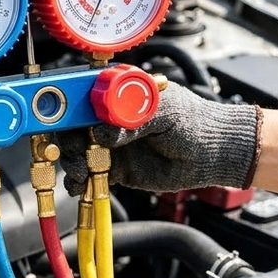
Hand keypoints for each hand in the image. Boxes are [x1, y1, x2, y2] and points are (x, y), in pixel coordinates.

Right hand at [58, 84, 262, 194]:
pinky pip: (89, 173)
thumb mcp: (166, 111)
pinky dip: (80, 181)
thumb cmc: (197, 123)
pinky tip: (81, 185)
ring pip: (76, 151)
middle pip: (71, 125)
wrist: (216, 155)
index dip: (66, 105)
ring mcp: (111, 143)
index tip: (61, 120)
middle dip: (66, 139)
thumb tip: (103, 130)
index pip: (83, 94)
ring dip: (72, 162)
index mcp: (120, 93)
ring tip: (80, 173)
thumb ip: (133, 118)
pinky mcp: (115, 167)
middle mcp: (110, 117)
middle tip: (71, 152)